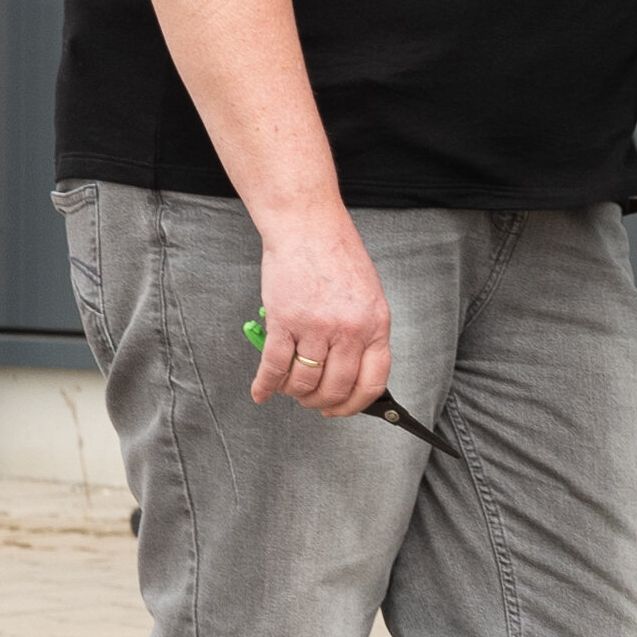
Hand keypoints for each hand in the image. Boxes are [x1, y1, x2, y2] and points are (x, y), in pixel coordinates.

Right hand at [248, 210, 395, 415]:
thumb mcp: (368, 296)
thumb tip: (354, 371)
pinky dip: (265, 386)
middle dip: (320, 402)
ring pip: (304, 382)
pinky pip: (273, 367)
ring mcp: (316, 327)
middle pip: (336, 388)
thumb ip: (364, 332)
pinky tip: (261, 392)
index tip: (341, 409)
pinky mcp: (284, 321)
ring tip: (288, 388)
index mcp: (376, 324)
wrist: (308, 227)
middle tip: (310, 401)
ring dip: (293, 392)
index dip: (355, 405)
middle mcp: (349, 330)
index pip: (372, 382)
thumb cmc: (337, 256)